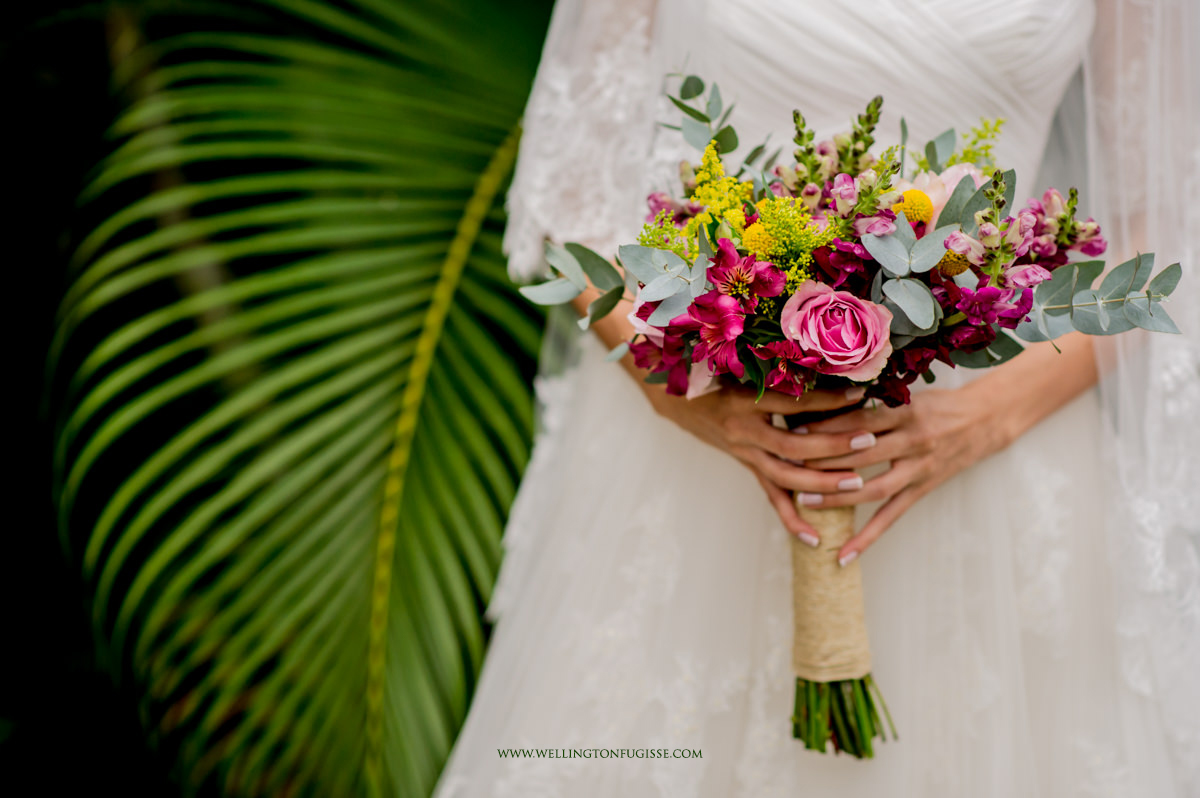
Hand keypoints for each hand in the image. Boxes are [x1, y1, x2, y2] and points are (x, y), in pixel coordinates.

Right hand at [644, 383, 878, 543]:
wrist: (677, 399)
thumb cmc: (715, 375)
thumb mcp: (742, 367)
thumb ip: (779, 370)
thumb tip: (827, 364)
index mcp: (745, 401)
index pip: (792, 404)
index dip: (826, 400)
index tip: (860, 394)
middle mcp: (744, 431)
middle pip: (794, 446)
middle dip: (833, 446)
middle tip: (868, 441)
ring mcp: (745, 453)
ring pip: (786, 476)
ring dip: (822, 482)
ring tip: (857, 484)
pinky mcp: (748, 467)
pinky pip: (772, 496)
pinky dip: (793, 519)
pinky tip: (815, 538)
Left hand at [801, 382, 1009, 564]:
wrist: (987, 418)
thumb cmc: (939, 402)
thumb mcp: (908, 393)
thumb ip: (872, 399)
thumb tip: (824, 402)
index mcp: (906, 411)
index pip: (859, 419)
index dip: (826, 425)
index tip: (793, 428)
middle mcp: (914, 440)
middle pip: (862, 454)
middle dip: (823, 460)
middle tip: (788, 464)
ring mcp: (919, 468)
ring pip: (873, 487)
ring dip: (838, 498)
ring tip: (805, 502)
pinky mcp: (923, 489)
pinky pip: (892, 517)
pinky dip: (867, 537)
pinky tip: (843, 555)